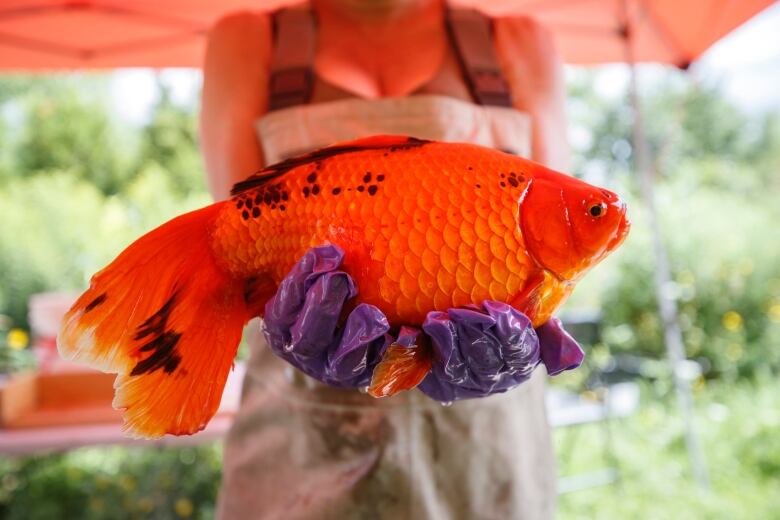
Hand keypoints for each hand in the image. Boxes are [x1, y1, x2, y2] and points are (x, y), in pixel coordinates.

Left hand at [262, 245, 583, 395]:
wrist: (368, 235)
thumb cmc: (438, 262)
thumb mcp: (489, 278)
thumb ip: (528, 314)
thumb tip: (567, 357)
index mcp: (443, 356)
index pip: (474, 371)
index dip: (480, 349)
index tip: (481, 313)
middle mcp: (393, 363)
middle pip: (400, 373)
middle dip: (414, 350)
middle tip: (427, 318)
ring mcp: (342, 354)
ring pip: (337, 360)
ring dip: (341, 322)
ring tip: (346, 274)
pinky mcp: (302, 336)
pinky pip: (295, 332)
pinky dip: (304, 295)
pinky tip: (324, 258)